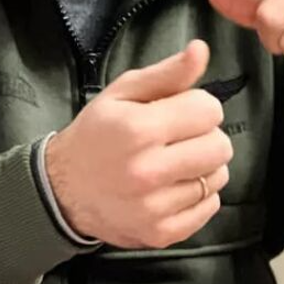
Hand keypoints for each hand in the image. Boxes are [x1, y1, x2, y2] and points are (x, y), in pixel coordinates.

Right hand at [45, 40, 231, 248]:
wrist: (63, 191)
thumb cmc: (96, 135)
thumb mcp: (122, 94)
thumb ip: (166, 73)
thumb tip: (201, 50)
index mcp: (139, 129)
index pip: (210, 110)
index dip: (198, 106)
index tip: (180, 112)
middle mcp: (148, 171)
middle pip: (220, 146)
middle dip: (206, 136)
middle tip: (180, 138)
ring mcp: (155, 207)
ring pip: (217, 177)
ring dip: (203, 166)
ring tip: (175, 163)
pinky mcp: (162, 233)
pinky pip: (210, 207)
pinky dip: (199, 195)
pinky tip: (174, 186)